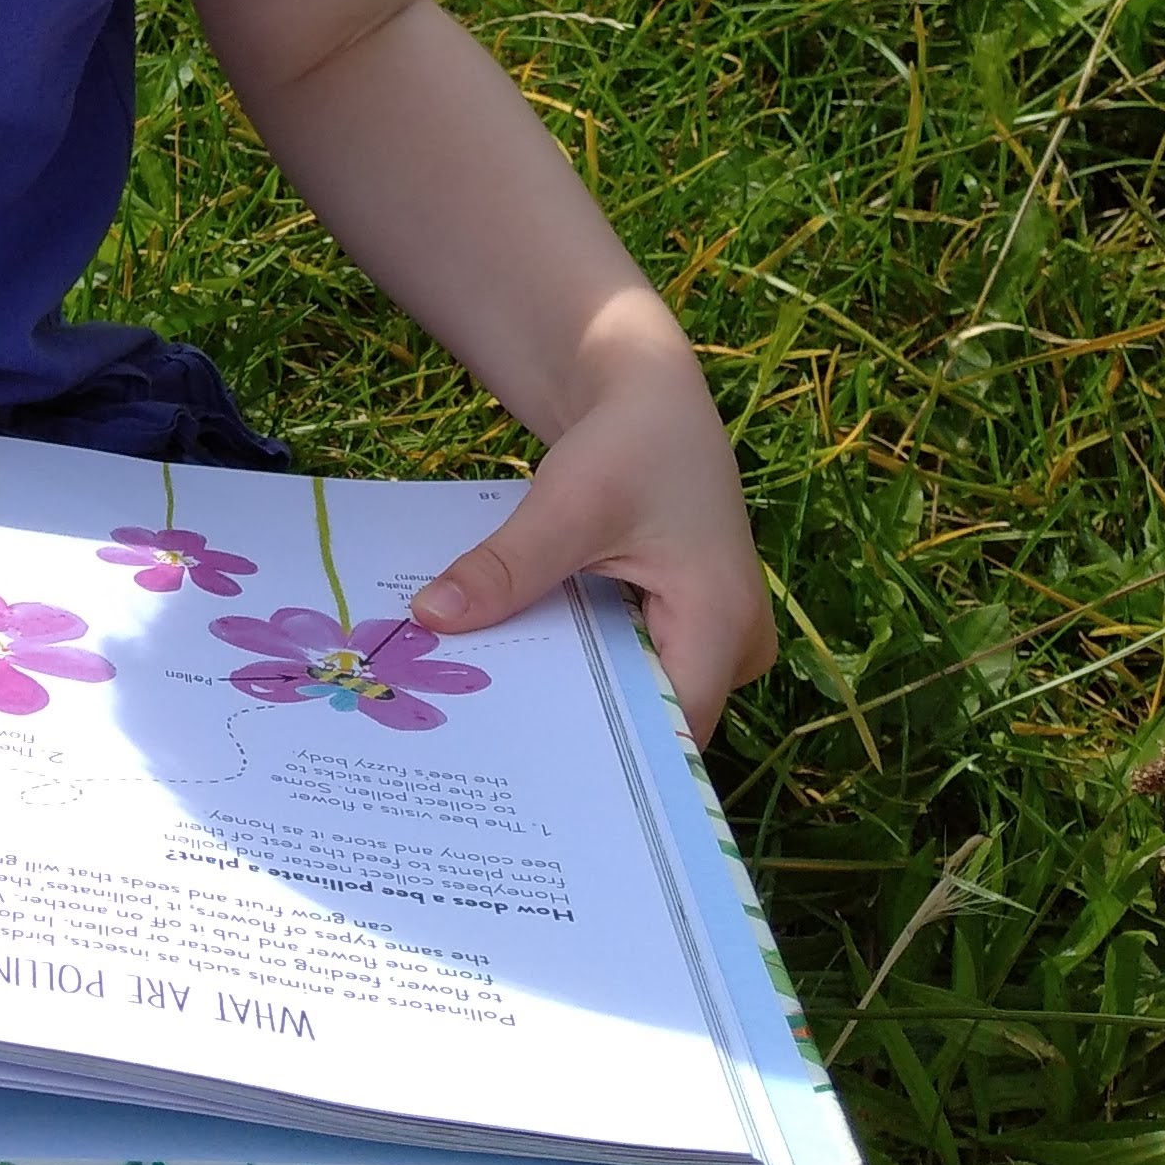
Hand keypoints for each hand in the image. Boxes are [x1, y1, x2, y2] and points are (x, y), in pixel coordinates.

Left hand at [408, 363, 773, 742]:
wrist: (648, 396)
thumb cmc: (627, 443)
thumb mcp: (566, 504)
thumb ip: (505, 567)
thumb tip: (429, 617)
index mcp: (724, 624)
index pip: (671, 729)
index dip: (604, 752)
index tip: (524, 769)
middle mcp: (735, 647)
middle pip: (654, 718)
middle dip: (578, 729)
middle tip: (489, 748)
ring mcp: (714, 640)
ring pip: (640, 695)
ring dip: (576, 697)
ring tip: (496, 720)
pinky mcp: (686, 627)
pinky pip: (633, 665)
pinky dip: (583, 665)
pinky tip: (522, 672)